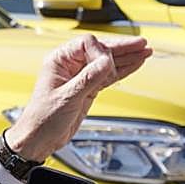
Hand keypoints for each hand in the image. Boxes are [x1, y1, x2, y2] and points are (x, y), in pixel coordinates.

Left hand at [6, 34, 151, 161]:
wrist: (39, 139)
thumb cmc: (42, 119)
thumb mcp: (67, 97)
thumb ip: (88, 79)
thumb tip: (106, 62)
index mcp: (59, 60)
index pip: (87, 44)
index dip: (101, 52)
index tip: (108, 65)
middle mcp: (70, 65)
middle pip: (100, 50)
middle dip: (121, 47)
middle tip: (141, 44)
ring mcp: (80, 77)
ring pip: (107, 62)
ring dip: (126, 57)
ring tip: (145, 51)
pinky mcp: (88, 89)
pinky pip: (108, 76)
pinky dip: (122, 70)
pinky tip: (134, 64)